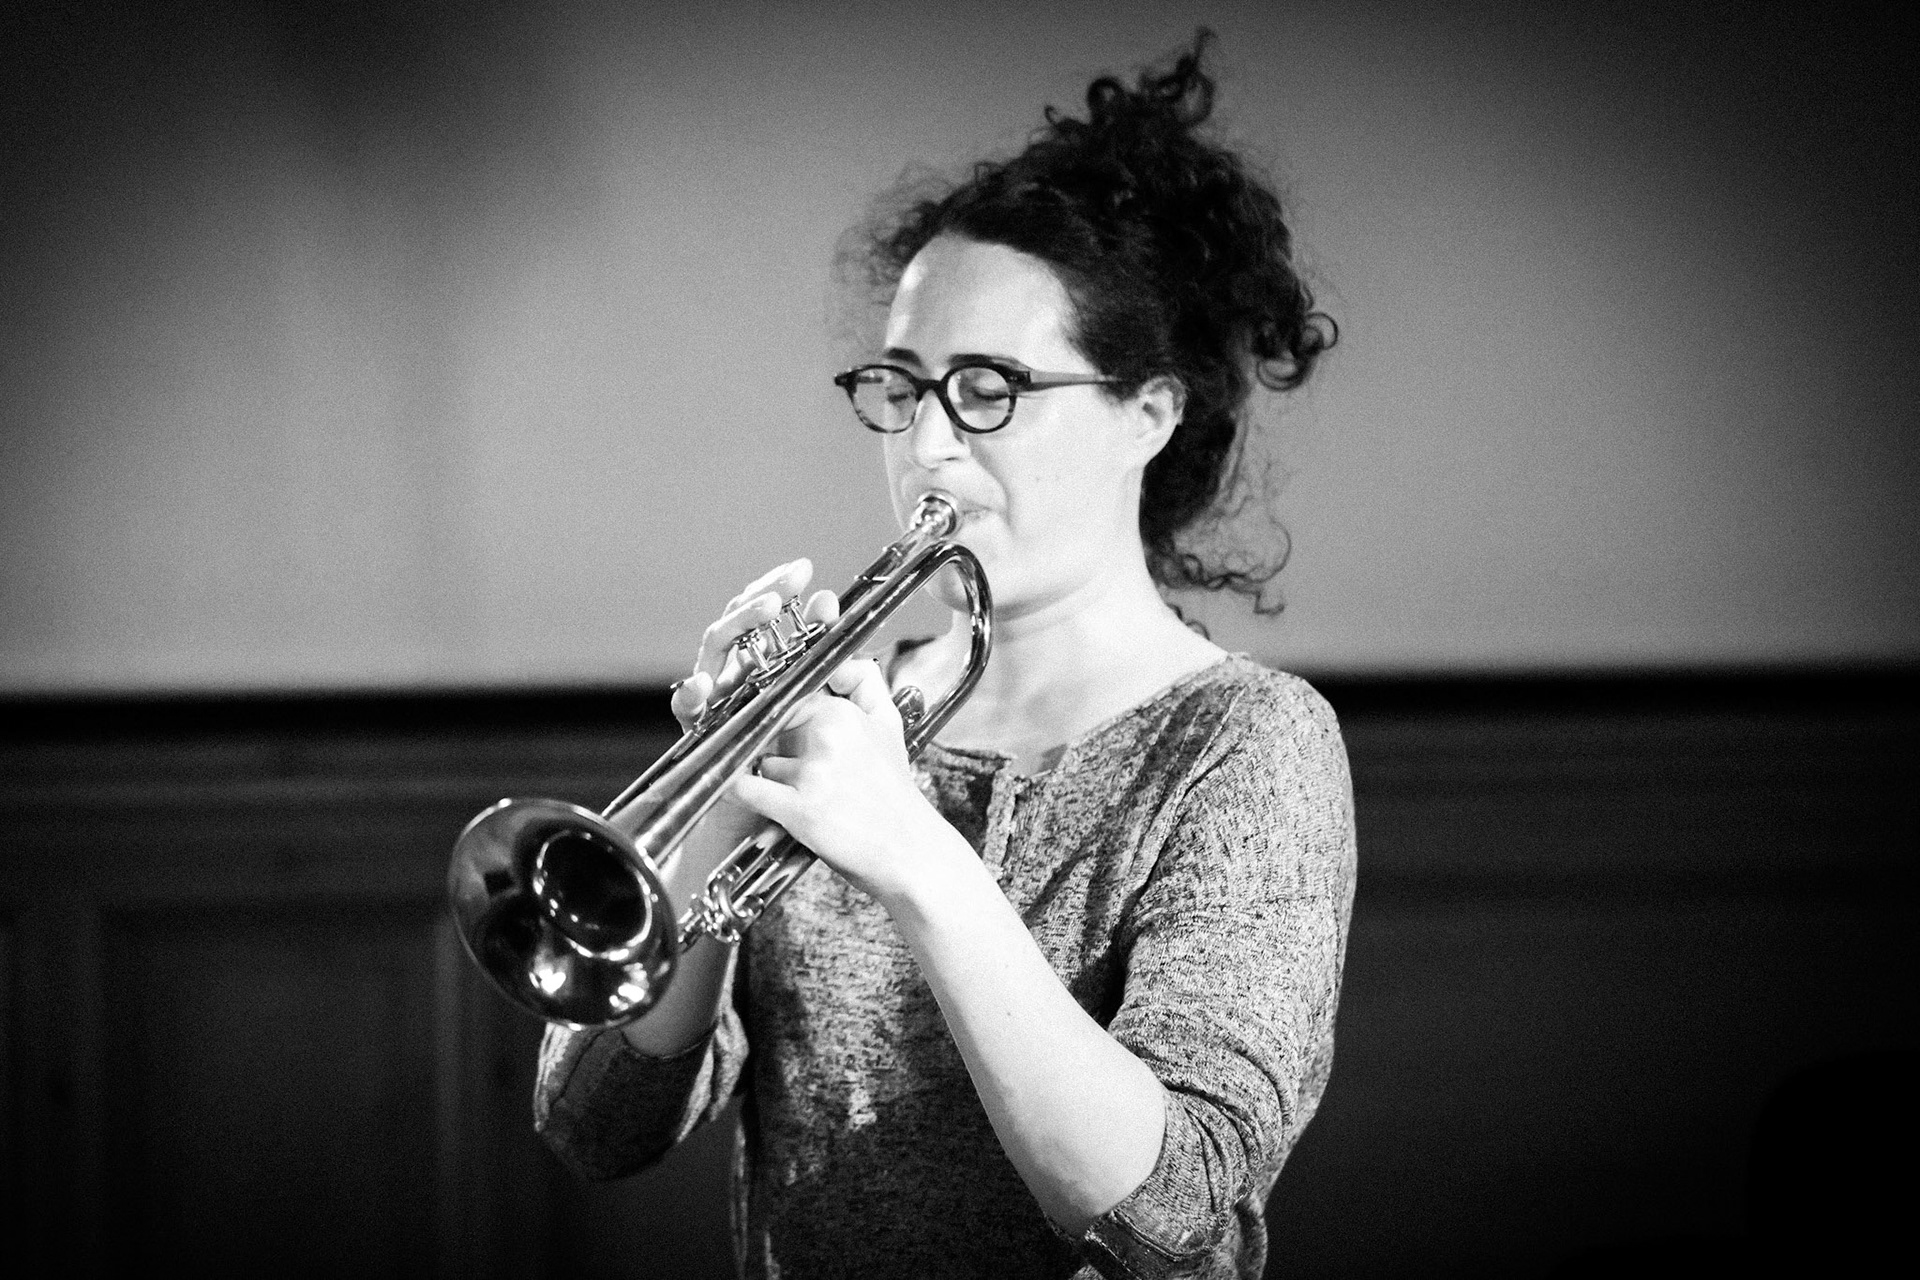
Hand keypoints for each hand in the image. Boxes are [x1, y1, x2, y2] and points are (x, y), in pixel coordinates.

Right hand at [669, 559, 838, 853]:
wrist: (791, 831)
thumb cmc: (820, 783)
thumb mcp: (849, 730)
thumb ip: (855, 689)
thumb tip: (858, 648)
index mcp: (778, 672)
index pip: (782, 624)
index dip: (799, 604)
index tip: (825, 596)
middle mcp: (745, 679)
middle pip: (747, 624)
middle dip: (767, 596)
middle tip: (791, 583)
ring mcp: (720, 702)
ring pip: (716, 648)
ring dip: (737, 625)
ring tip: (763, 611)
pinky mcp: (700, 733)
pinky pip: (687, 708)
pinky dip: (692, 694)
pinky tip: (705, 685)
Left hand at [729, 657, 960, 906]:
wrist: (909, 850)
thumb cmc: (893, 791)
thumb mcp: (889, 724)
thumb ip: (864, 681)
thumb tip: (837, 662)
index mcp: (843, 712)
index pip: (789, 699)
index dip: (782, 716)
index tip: (781, 730)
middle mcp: (828, 736)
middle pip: (772, 729)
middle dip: (777, 746)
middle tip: (799, 767)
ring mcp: (813, 773)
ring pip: (762, 760)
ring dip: (772, 778)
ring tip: (803, 794)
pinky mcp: (800, 810)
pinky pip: (747, 790)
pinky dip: (739, 792)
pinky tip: (742, 795)